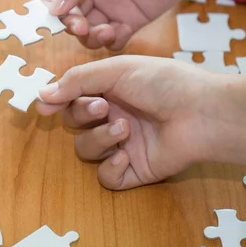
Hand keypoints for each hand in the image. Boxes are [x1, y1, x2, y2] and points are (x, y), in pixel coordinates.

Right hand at [36, 0, 245, 49]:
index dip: (47, 8)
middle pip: (67, 17)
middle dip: (72, 26)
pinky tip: (123, 31)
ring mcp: (110, 5)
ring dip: (91, 37)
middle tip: (84, 27)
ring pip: (88, 32)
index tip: (58, 17)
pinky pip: (113, 39)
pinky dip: (113, 41)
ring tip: (108, 31)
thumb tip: (51, 9)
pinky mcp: (130, 19)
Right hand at [37, 56, 245, 189]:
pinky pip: (106, 177)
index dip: (57, 101)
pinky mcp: (134, 170)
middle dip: (82, 115)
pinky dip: (110, 167)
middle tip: (102, 108)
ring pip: (86, 149)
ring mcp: (123, 144)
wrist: (204, 112)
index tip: (45, 106)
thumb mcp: (117, 70)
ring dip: (99, 139)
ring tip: (125, 129)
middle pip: (74, 122)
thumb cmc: (164, 82)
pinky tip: (126, 154)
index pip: (72, 97)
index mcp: (108, 90)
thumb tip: (42, 95)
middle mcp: (112, 115)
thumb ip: (77, 80)